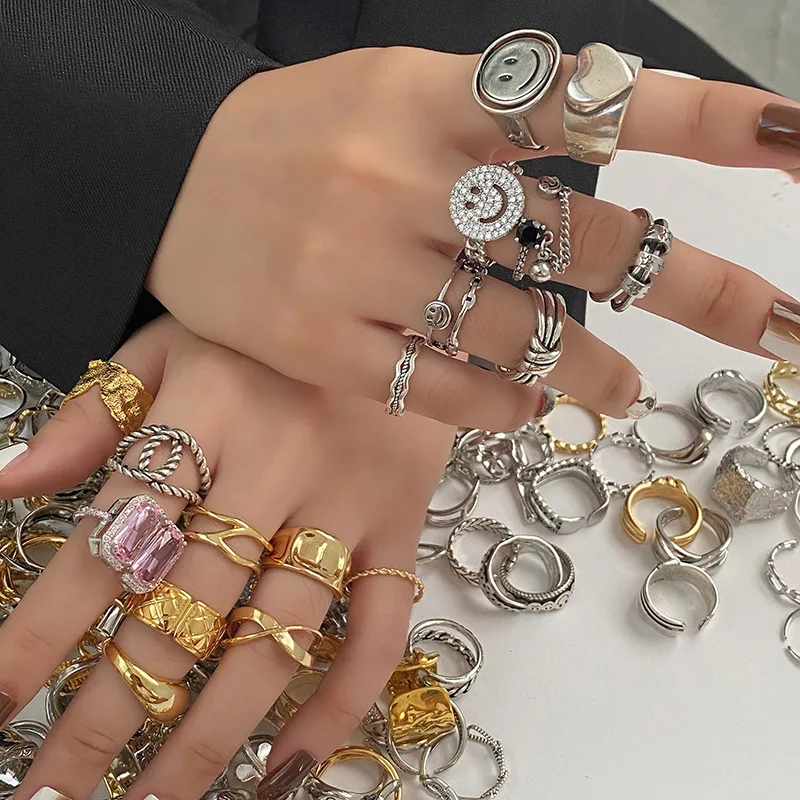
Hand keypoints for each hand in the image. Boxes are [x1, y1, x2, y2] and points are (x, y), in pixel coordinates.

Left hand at [0, 315, 453, 798]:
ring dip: (208, 734)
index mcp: (209, 404)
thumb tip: (8, 485)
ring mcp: (350, 498)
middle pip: (183, 609)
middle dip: (108, 714)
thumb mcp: (177, 336)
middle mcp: (279, 460)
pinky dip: (341, 702)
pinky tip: (289, 766)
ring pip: (275, 637)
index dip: (43, 632)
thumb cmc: (273, 322)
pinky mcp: (404, 521)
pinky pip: (380, 627)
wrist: (403, 299)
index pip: (110, 538)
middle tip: (51, 794)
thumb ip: (97, 413)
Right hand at [145, 45, 799, 430]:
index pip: (587, 98)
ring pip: (516, 331)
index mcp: (427, 96)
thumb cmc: (297, 140)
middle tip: (779, 325)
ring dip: (594, 368)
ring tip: (629, 390)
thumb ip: (491, 128)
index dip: (700, 116)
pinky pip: (443, 390)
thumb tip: (605, 182)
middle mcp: (403, 180)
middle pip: (582, 237)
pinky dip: (505, 402)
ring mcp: (359, 268)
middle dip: (696, 283)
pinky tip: (529, 404)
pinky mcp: (321, 344)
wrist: (165, 184)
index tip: (794, 140)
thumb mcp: (391, 92)